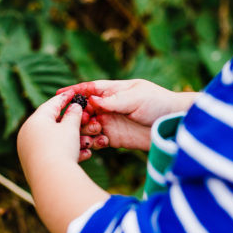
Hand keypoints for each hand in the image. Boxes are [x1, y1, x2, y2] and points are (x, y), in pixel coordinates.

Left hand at [17, 92, 86, 176]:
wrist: (51, 179)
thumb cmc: (60, 148)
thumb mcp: (70, 127)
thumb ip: (74, 114)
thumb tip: (74, 107)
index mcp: (34, 120)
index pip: (51, 104)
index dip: (65, 98)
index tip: (74, 93)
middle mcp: (28, 134)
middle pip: (53, 123)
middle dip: (72, 124)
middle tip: (83, 119)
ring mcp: (29, 150)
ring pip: (55, 140)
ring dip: (74, 140)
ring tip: (88, 143)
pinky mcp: (34, 164)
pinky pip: (53, 153)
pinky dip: (68, 152)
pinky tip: (84, 155)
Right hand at [70, 79, 199, 152]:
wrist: (174, 125)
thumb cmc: (159, 104)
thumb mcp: (136, 98)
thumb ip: (114, 100)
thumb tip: (91, 99)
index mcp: (113, 91)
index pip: (89, 89)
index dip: (73, 91)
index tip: (58, 95)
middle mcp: (108, 106)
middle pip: (83, 109)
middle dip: (77, 115)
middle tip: (80, 120)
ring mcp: (110, 122)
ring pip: (86, 126)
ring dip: (83, 130)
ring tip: (90, 132)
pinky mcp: (114, 138)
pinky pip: (96, 141)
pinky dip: (93, 143)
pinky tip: (99, 143)